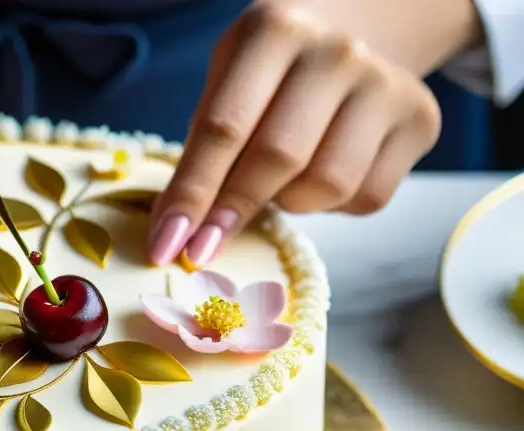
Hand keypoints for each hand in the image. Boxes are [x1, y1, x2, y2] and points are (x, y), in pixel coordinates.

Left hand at [148, 1, 471, 267]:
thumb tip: (177, 230)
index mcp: (274, 32)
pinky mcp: (420, 120)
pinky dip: (333, 206)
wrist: (361, 27)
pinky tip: (322, 173)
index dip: (192, 194)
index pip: (223, 128)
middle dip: (232, 212)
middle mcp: (336, 53)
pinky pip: (367, 197)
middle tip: (201, 248)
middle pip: (278, 158)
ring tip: (280, 180)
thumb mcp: (229, 79)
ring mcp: (386, 85)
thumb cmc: (273, 70)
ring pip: (326, 186)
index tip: (167, 246)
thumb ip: (205, 144)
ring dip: (290, 204)